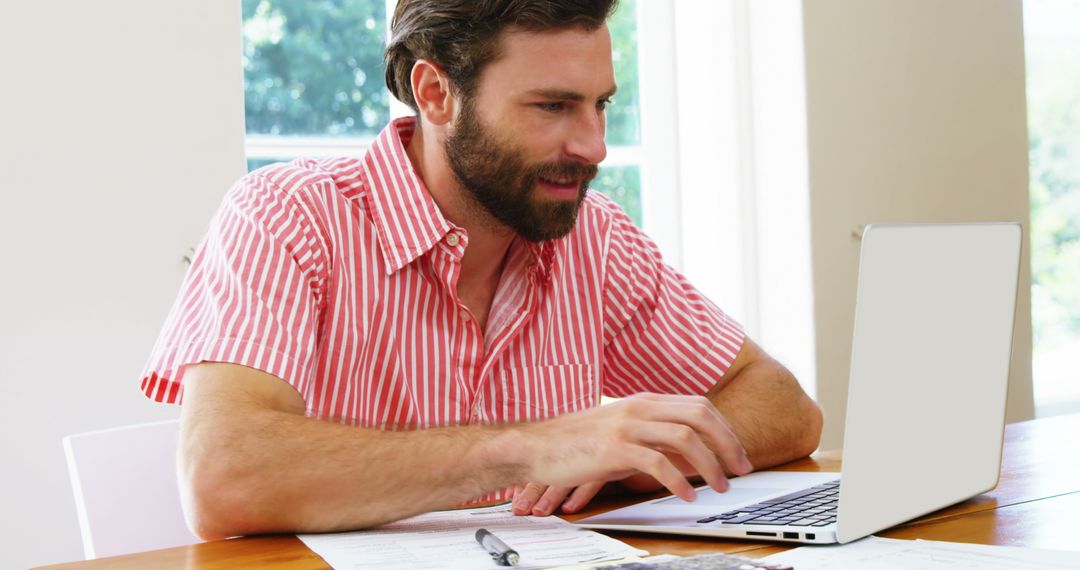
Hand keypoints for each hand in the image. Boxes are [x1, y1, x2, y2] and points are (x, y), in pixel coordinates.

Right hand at [514, 393, 752, 508]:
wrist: (535, 446)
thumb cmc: (576, 443)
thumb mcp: (621, 433)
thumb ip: (653, 437)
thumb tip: (690, 456)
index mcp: (644, 401)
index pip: (699, 406)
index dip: (725, 429)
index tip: (737, 453)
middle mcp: (639, 407)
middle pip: (701, 416)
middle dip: (728, 443)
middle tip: (741, 469)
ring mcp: (627, 426)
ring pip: (686, 438)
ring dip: (710, 465)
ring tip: (719, 487)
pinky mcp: (615, 449)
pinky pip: (659, 463)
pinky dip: (679, 481)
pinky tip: (686, 496)